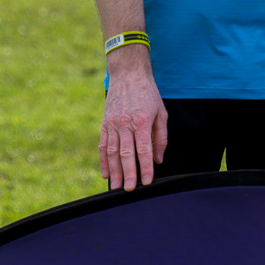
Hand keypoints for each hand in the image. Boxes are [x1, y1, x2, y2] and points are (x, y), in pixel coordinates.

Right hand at [99, 49, 166, 189]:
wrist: (128, 74)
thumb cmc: (148, 94)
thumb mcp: (161, 113)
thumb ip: (160, 137)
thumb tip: (158, 159)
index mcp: (141, 121)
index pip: (144, 150)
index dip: (145, 168)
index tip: (147, 182)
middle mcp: (125, 124)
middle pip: (126, 154)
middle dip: (127, 174)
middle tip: (129, 190)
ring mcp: (112, 124)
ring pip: (112, 152)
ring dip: (113, 172)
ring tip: (115, 187)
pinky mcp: (104, 123)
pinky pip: (103, 145)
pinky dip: (103, 161)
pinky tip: (105, 173)